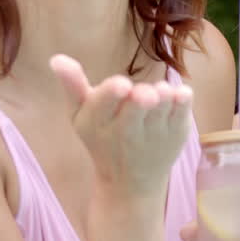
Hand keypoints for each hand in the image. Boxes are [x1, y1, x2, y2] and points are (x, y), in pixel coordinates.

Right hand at [51, 54, 192, 195]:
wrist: (129, 182)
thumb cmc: (102, 139)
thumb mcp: (81, 115)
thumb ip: (72, 86)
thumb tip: (56, 58)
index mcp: (98, 122)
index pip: (104, 105)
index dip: (113, 94)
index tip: (122, 84)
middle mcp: (126, 131)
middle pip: (136, 108)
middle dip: (142, 98)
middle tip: (145, 93)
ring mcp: (154, 134)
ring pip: (162, 107)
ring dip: (164, 96)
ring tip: (159, 93)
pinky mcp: (176, 135)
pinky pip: (183, 113)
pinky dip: (183, 101)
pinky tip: (180, 94)